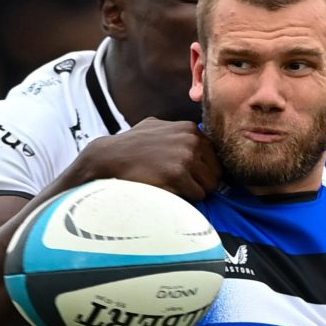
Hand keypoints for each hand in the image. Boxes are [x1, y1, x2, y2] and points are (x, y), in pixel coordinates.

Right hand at [77, 118, 220, 200]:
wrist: (108, 157)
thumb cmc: (130, 145)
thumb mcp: (156, 126)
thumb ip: (177, 131)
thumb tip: (194, 136)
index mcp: (190, 129)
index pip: (215, 156)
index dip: (204, 169)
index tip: (191, 176)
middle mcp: (191, 140)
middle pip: (216, 172)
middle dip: (203, 182)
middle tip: (184, 187)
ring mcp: (185, 157)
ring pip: (209, 185)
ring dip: (195, 191)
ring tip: (176, 190)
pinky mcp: (178, 175)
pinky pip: (197, 195)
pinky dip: (187, 198)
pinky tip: (170, 193)